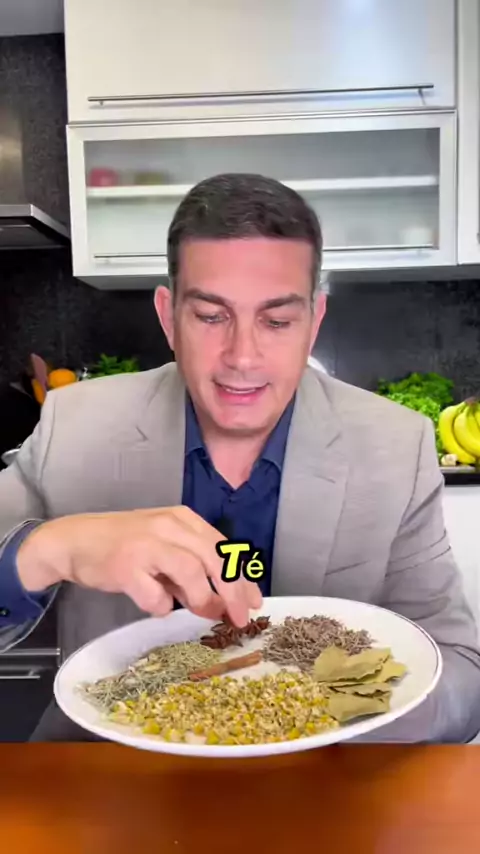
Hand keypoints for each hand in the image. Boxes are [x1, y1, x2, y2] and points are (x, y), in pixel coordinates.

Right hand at [16, 506, 261, 626]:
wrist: (75, 541)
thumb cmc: (124, 545)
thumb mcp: (164, 549)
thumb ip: (193, 571)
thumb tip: (223, 603)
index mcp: (183, 519)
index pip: (224, 547)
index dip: (242, 578)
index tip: (254, 602)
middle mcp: (168, 526)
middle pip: (215, 558)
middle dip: (232, 592)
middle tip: (238, 619)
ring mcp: (147, 544)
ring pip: (191, 572)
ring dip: (201, 599)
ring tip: (199, 612)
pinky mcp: (125, 565)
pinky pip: (155, 594)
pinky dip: (160, 606)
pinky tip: (155, 604)